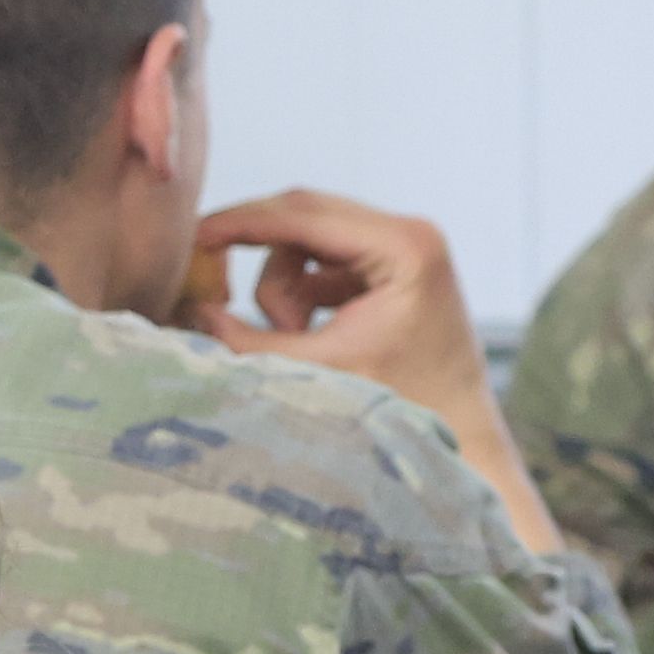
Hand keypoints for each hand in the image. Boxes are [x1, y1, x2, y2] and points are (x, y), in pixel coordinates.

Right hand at [185, 188, 564, 552]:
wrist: (462, 439)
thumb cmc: (401, 410)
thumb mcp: (317, 373)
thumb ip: (249, 343)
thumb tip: (190, 313)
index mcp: (404, 247)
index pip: (304, 215)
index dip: (241, 223)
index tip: (192, 236)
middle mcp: (409, 234)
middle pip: (305, 215)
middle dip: (258, 257)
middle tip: (211, 283)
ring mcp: (403, 249)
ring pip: (307, 243)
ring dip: (285, 290)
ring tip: (294, 341)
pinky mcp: (391, 271)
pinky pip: (323, 266)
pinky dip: (303, 298)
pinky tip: (309, 337)